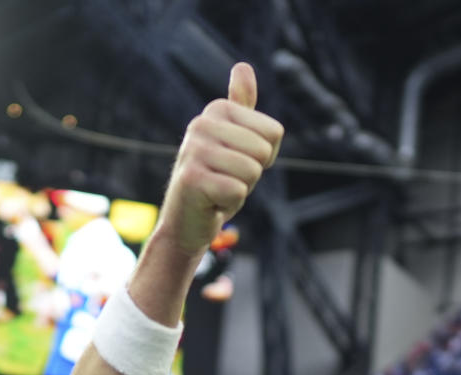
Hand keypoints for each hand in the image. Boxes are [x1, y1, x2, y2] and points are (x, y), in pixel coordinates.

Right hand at [156, 63, 282, 258]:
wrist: (185, 222)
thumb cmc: (216, 181)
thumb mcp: (234, 142)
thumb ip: (241, 106)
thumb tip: (242, 66)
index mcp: (217, 109)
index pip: (274, 132)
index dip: (264, 157)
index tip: (238, 163)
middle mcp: (201, 123)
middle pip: (262, 151)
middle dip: (252, 175)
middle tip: (227, 180)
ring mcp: (193, 150)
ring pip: (251, 172)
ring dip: (241, 189)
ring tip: (219, 190)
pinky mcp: (191, 179)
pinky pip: (237, 191)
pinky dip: (228, 204)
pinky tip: (210, 203)